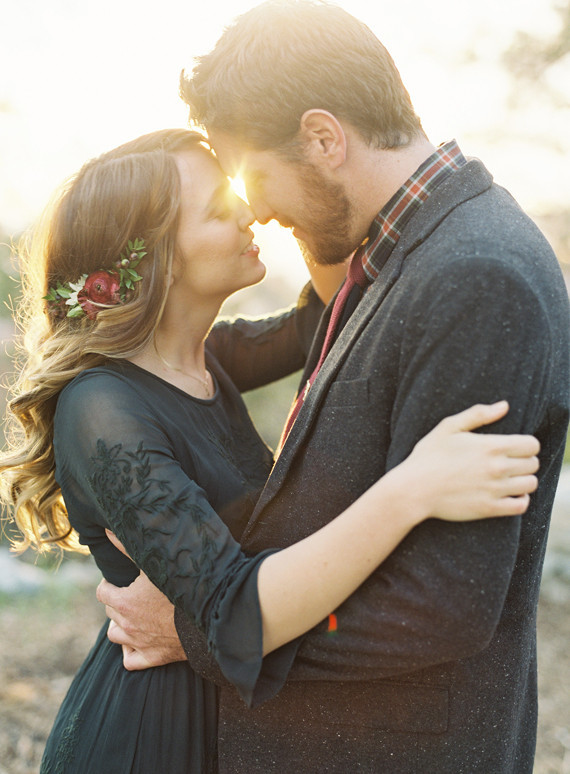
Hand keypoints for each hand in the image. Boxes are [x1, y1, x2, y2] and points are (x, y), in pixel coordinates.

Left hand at [96, 531, 185, 669]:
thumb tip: (107, 530)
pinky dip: (131, 650)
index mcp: (124, 602)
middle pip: (110, 612)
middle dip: (118, 602)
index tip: (120, 580)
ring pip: (115, 636)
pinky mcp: (153, 657)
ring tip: (134, 615)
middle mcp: (127, 624)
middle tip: (134, 593)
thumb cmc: (182, 585)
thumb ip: (127, 547)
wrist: (209, 613)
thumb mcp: (154, 563)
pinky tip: (139, 640)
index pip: (102, 593)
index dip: (109, 584)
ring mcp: (139, 643)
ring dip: (121, 625)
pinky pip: (130, 660)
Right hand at [392, 401, 539, 522]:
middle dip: (525, 461)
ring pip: (530, 484)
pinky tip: (510, 494)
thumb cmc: (428, 456)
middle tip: (510, 463)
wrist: (413, 490)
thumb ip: (478, 414)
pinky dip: (521, 500)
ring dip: (524, 480)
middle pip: (533, 464)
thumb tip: (504, 406)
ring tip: (510, 478)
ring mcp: (495, 490)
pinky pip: (521, 506)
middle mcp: (497, 468)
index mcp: (491, 446)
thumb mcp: (448, 427)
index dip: (527, 445)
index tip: (515, 448)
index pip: (532, 445)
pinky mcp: (490, 509)